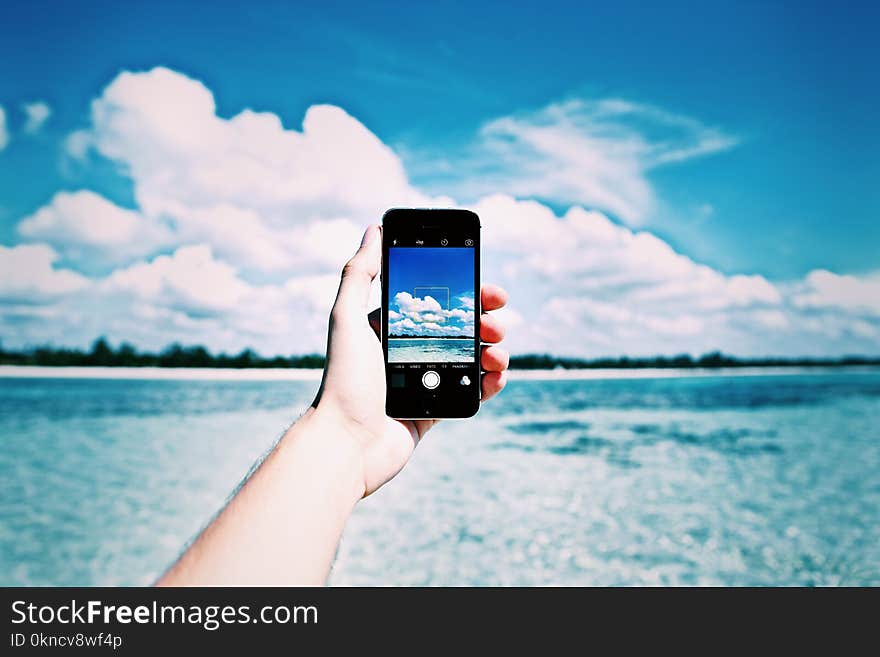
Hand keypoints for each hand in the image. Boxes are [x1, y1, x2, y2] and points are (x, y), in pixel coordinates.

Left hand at [312, 223, 508, 495]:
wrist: (348, 444)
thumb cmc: (344, 380)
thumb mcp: (347, 319)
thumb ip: (360, 274)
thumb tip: (374, 228)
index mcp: (389, 329)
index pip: (436, 302)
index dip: (466, 292)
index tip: (490, 287)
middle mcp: (408, 352)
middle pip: (460, 328)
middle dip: (486, 321)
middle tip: (498, 323)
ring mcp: (424, 382)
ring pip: (471, 358)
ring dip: (493, 351)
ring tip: (498, 354)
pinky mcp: (435, 411)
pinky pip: (471, 392)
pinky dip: (489, 383)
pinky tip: (496, 377)